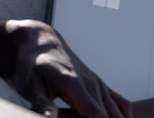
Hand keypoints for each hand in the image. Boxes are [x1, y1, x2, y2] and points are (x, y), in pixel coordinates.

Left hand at [0, 20, 131, 117]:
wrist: (41, 42)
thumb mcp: (29, 85)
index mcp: (74, 86)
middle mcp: (91, 84)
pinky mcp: (100, 84)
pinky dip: (123, 116)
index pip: (97, 116)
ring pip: (117, 113)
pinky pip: (122, 104)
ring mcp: (98, 84)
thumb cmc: (31, 65)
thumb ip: (41, 103)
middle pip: (110, 117)